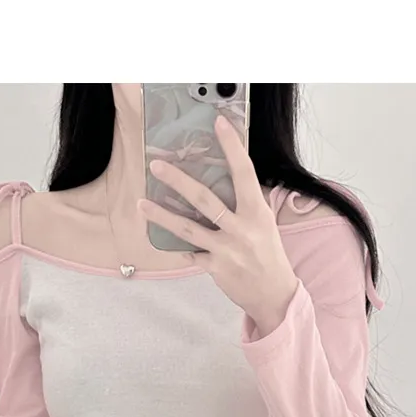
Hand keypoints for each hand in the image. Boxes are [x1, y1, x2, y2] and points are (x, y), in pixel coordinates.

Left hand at [147, 113, 296, 329]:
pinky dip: (176, 245)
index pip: (244, 172)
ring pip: (188, 228)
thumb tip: (223, 175)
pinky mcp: (215, 267)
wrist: (274, 293)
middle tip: (157, 166)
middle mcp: (242, 229)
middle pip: (205, 199)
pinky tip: (158, 236)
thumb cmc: (268, 251)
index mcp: (257, 212)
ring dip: (162, 215)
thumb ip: (245, 202)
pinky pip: (189, 253)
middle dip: (178, 181)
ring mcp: (227, 249)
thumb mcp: (264, 222)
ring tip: (141, 203)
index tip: (219, 123)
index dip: (232, 147)